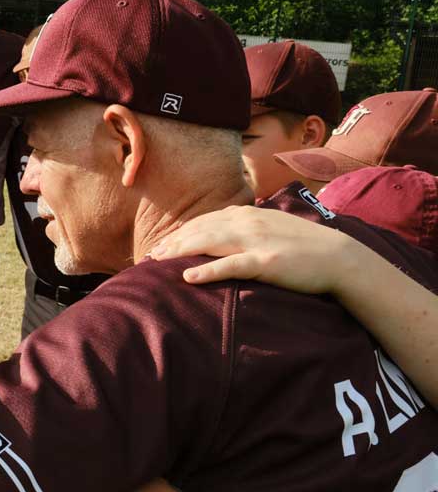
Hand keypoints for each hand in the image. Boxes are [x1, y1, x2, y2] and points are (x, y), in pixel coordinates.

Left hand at [150, 205, 355, 292]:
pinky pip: (231, 265)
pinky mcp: (266, 262)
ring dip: (180, 252)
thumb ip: (246, 227)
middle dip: (173, 242)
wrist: (341, 257)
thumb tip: (222, 232)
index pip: (205, 221)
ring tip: (157, 262)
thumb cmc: (304, 246)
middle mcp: (248, 223)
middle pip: (200, 230)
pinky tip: (188, 277)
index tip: (161, 246)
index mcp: (248, 214)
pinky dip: (208, 270)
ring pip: (209, 243)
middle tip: (150, 257)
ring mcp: (256, 241)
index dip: (181, 233)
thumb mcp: (270, 228)